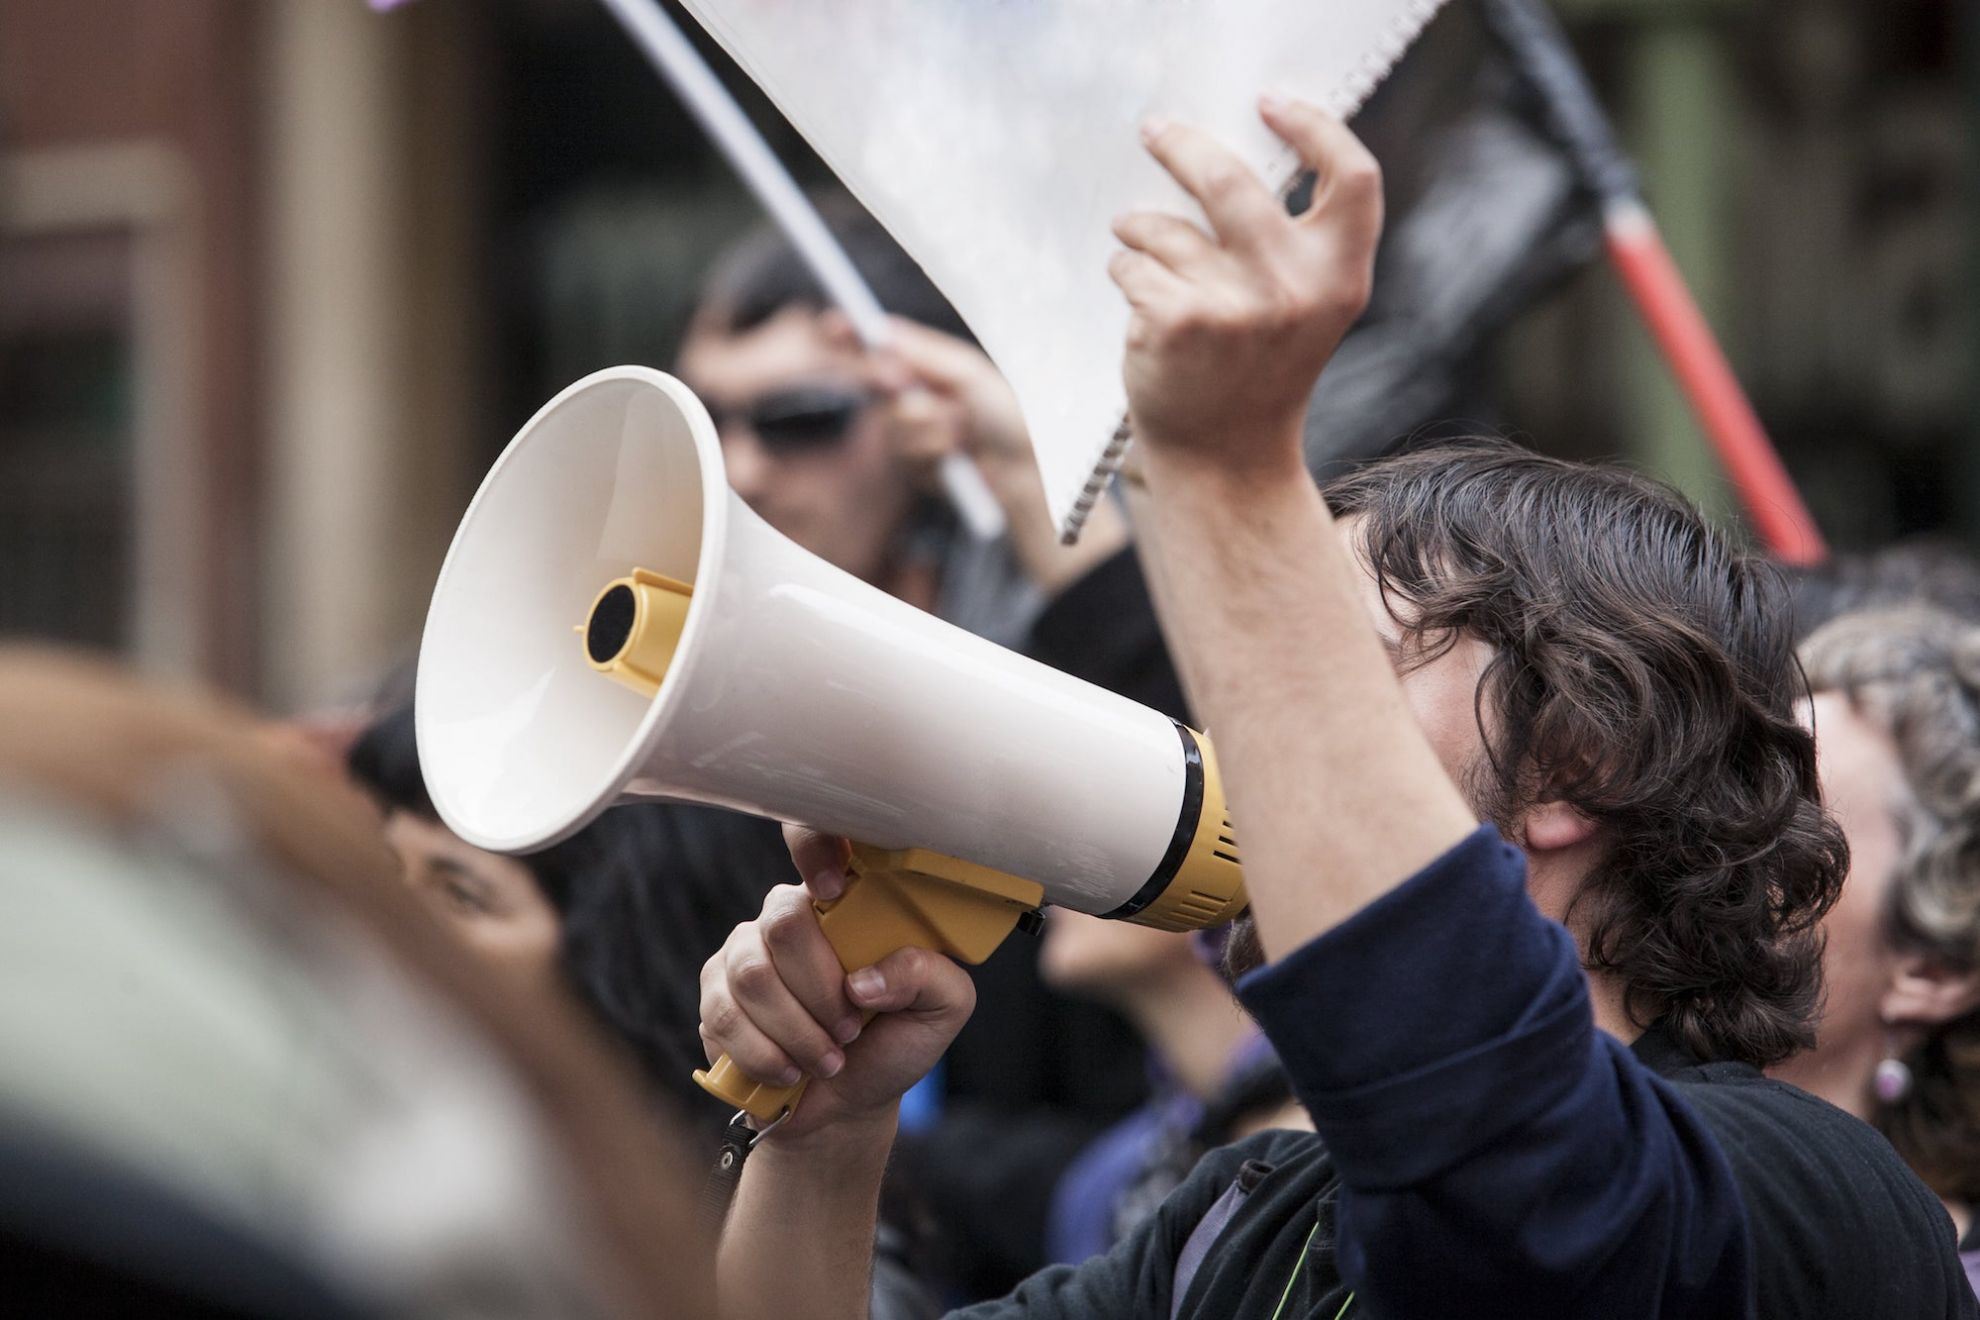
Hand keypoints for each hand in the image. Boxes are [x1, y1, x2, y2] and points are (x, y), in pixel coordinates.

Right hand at [697, 825, 976, 1139]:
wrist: (849, 1103)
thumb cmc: (894, 1041)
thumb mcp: (940, 1009)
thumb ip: (928, 976)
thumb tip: (866, 979)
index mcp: (844, 900)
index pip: (814, 837)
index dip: (815, 849)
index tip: (834, 890)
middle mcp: (787, 915)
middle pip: (784, 924)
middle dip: (821, 991)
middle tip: (849, 1030)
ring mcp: (743, 952)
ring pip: (752, 976)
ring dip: (797, 1032)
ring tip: (827, 1059)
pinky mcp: (714, 995)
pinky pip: (724, 1015)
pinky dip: (764, 1055)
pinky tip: (790, 1071)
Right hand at [837, 313, 1131, 594]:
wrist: (1026, 471)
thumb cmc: (1009, 417)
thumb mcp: (969, 375)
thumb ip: (925, 354)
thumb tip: (883, 331)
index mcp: (930, 368)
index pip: (882, 349)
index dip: (854, 337)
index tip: (833, 325)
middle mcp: (916, 398)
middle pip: (877, 383)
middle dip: (894, 384)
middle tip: (901, 383)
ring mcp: (912, 434)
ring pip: (892, 421)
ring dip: (929, 425)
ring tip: (963, 431)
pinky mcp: (913, 467)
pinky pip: (905, 452)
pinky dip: (933, 450)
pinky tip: (957, 456)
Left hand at [1108, 96, 1382, 481]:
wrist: (1224, 459)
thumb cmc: (1257, 372)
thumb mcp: (1305, 307)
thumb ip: (1293, 242)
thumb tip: (1232, 155)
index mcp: (1340, 276)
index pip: (1354, 177)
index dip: (1316, 128)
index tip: (1270, 103)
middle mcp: (1294, 287)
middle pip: (1230, 178)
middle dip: (1181, 146)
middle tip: (1155, 131)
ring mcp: (1235, 305)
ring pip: (1164, 226)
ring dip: (1140, 230)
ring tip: (1140, 250)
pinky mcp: (1178, 321)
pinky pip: (1133, 263)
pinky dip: (1125, 272)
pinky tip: (1140, 303)